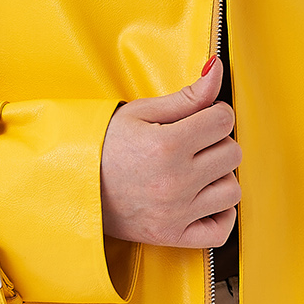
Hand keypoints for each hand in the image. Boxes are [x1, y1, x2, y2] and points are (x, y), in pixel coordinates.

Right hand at [100, 57, 240, 248]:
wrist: (72, 184)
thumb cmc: (104, 144)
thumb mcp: (141, 112)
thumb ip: (186, 95)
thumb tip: (217, 68)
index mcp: (167, 144)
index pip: (224, 120)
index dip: (214, 113)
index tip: (199, 119)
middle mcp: (175, 181)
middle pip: (232, 153)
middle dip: (216, 143)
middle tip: (191, 145)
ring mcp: (175, 212)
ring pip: (232, 190)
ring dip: (218, 178)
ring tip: (194, 172)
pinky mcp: (171, 235)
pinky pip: (221, 230)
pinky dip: (219, 215)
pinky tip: (202, 200)